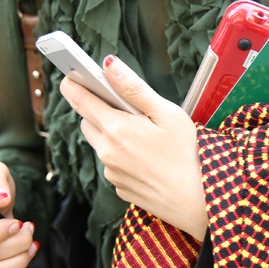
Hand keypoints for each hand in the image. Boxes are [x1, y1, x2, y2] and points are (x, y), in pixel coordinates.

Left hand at [59, 54, 207, 240]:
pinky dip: (122, 157)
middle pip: (87, 120)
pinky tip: (147, 158)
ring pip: (100, 143)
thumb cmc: (187, 156)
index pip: (79, 99)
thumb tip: (109, 65)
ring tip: (144, 136)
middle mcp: (106, 151)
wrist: (195, 202)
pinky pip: (112, 164)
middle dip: (100, 110)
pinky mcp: (118, 186)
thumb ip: (134, 88)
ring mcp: (111, 172)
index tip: (74, 74)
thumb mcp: (167, 114)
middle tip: (127, 109)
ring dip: (112, 134)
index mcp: (115, 128)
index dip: (73, 83)